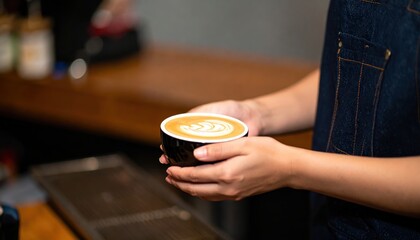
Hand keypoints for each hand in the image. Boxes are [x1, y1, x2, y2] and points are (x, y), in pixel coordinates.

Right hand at [159, 99, 262, 164]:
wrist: (253, 117)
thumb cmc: (233, 110)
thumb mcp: (214, 109)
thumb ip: (200, 113)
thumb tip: (184, 119)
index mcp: (198, 131)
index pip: (180, 140)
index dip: (171, 147)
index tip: (165, 152)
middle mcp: (204, 142)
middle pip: (185, 153)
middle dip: (175, 160)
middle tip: (167, 164)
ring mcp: (213, 151)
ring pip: (197, 162)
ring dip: (187, 168)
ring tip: (177, 173)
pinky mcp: (225, 158)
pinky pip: (213, 166)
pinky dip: (205, 171)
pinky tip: (198, 178)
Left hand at [164, 137, 295, 200]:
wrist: (288, 169)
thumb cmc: (269, 153)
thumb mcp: (242, 144)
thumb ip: (218, 149)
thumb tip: (197, 154)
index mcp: (227, 174)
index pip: (195, 175)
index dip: (179, 173)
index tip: (170, 167)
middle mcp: (228, 188)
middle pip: (196, 188)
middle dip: (179, 183)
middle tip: (169, 176)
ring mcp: (234, 193)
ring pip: (204, 195)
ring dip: (189, 189)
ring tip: (179, 182)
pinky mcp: (239, 195)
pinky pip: (214, 196)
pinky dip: (202, 192)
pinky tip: (200, 187)